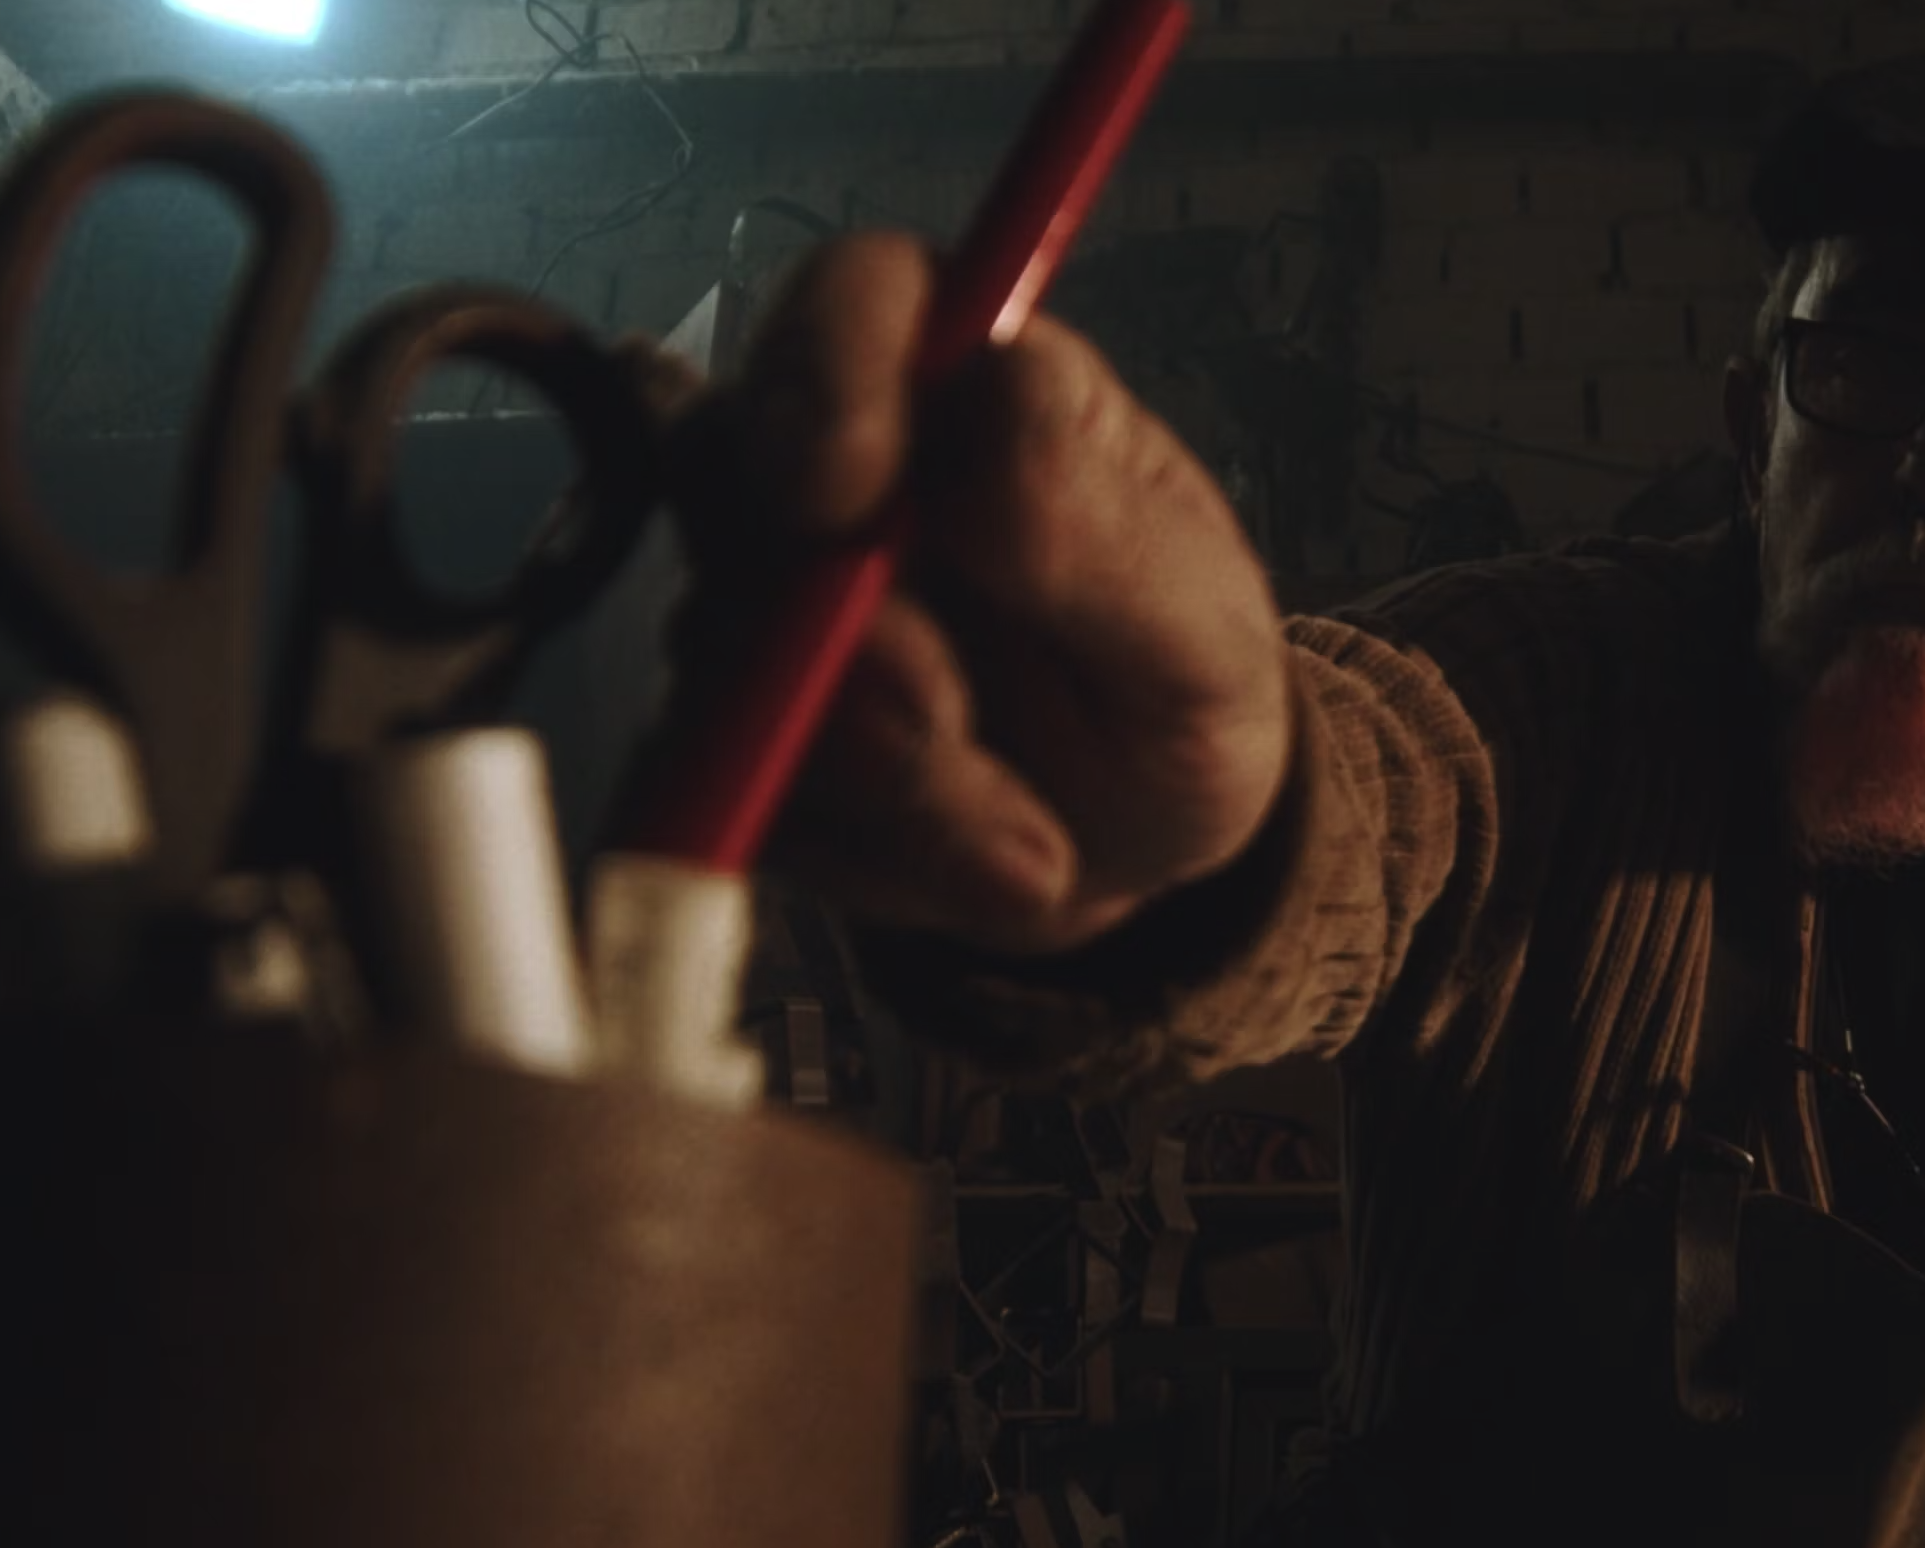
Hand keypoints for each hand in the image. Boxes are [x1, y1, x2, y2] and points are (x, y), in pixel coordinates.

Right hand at [664, 233, 1289, 956]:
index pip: (861, 297)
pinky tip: (977, 874)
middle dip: (835, 631)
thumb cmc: (1178, 690)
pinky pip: (730, 789)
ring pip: (726, 655)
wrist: (1144, 845)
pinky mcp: (729, 732)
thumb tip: (992, 410)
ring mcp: (763, 601)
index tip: (847, 487)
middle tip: (945, 728)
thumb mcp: (1198, 631)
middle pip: (733, 472)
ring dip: (883, 780)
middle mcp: (842, 473)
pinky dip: (859, 856)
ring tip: (1035, 852)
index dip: (826, 367)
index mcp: (968, 391)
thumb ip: (1102, 527)